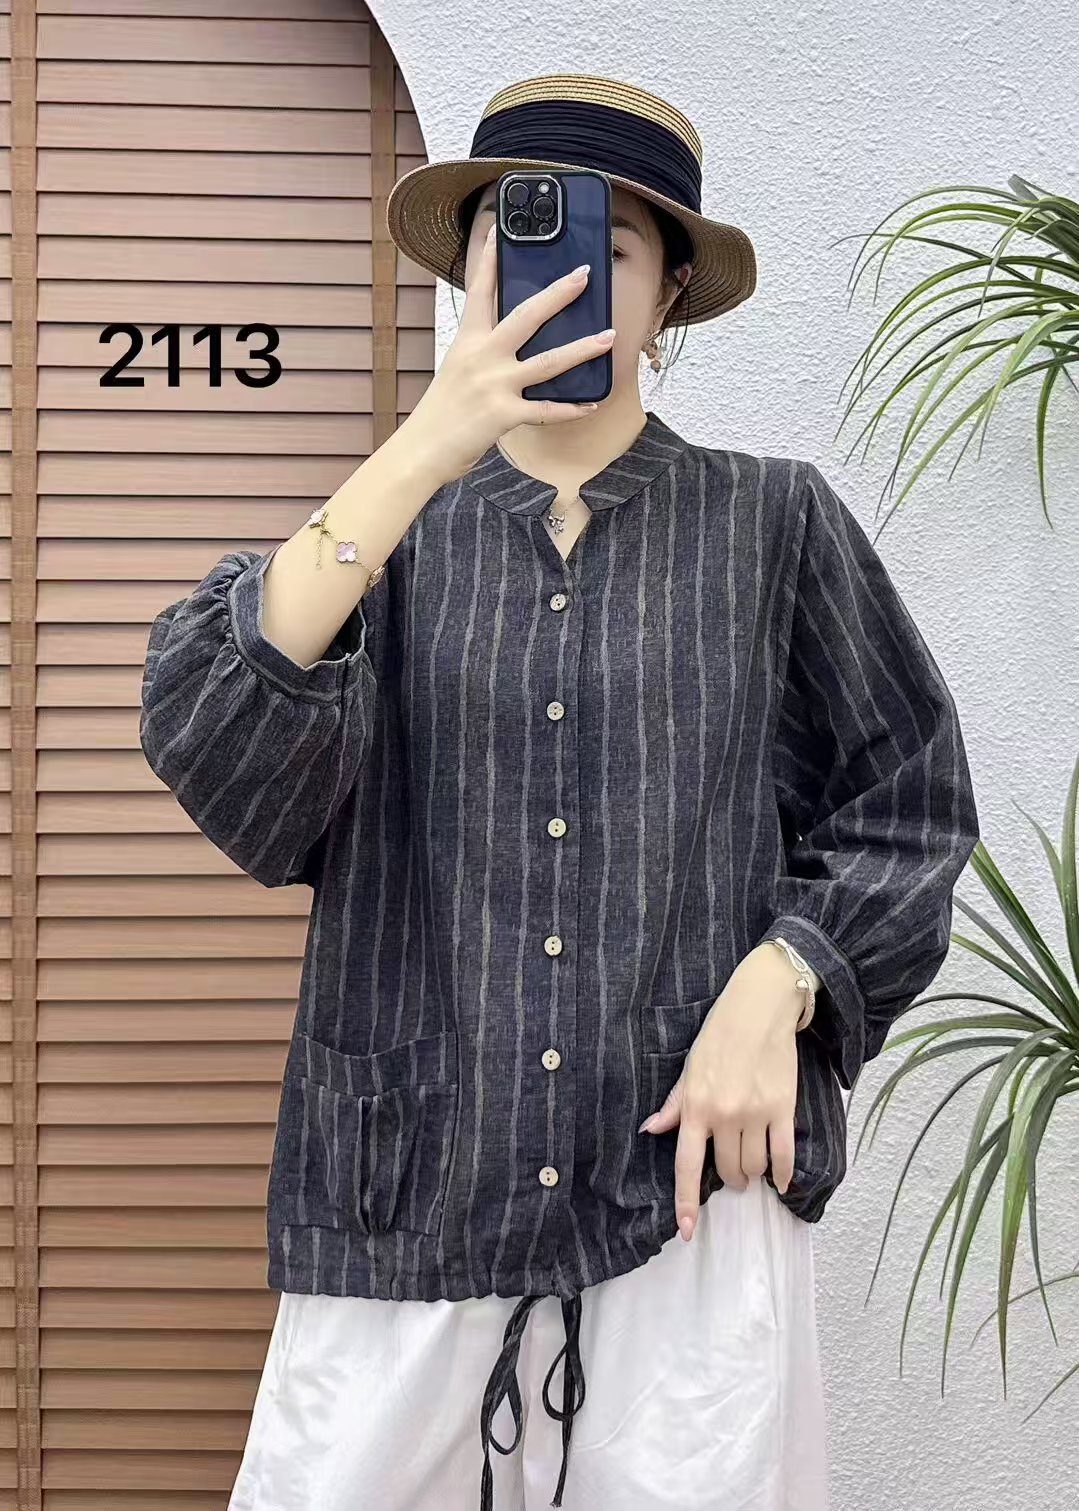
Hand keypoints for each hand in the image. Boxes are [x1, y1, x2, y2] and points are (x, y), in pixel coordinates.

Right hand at [397, 225, 614, 484]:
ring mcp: (494, 385)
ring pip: (548, 361)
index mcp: (468, 341)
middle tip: (584, 275)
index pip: (481, 291)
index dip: (490, 259)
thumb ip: (484, 352)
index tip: (500, 230)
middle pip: (526, 316)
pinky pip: (546, 411)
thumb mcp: (458, 369)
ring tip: (609, 336)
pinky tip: (591, 403)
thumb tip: (516, 341)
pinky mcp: (503, 415)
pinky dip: (571, 408)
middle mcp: (482, 357)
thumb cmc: (441, 412)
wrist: (421, 450)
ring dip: (583, 348)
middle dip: (558, 293)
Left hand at [638, 945, 804, 1240]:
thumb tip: (652, 1130)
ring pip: (755, 1168)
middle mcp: (724, 1115)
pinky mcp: (784, 1109)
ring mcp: (755, 1114)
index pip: (687, 1165)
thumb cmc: (719, 1035)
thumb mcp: (689, 1068)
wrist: (760, 1007)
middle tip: (732, 1168)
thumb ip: (674, 1105)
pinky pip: (785, 1155)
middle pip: (728, 1171)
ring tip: (753, 1163)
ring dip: (754, 1173)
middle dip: (730, 1178)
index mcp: (695, 1107)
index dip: (686, 1202)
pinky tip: (782, 1181)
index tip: (686, 1231)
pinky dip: (784, 1174)